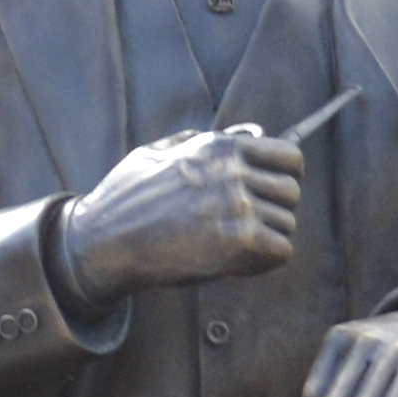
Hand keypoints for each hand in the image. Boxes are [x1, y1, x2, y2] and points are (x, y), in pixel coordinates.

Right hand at [58, 119, 303, 301]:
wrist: (106, 242)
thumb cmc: (126, 199)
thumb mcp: (159, 151)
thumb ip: (208, 140)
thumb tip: (251, 132)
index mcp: (220, 148)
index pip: (288, 155)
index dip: (284, 176)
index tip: (270, 192)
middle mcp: (234, 172)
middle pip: (292, 192)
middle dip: (275, 210)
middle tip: (250, 226)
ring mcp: (238, 206)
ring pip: (287, 224)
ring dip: (267, 239)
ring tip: (236, 247)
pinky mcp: (238, 242)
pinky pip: (281, 252)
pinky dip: (263, 263)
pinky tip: (237, 264)